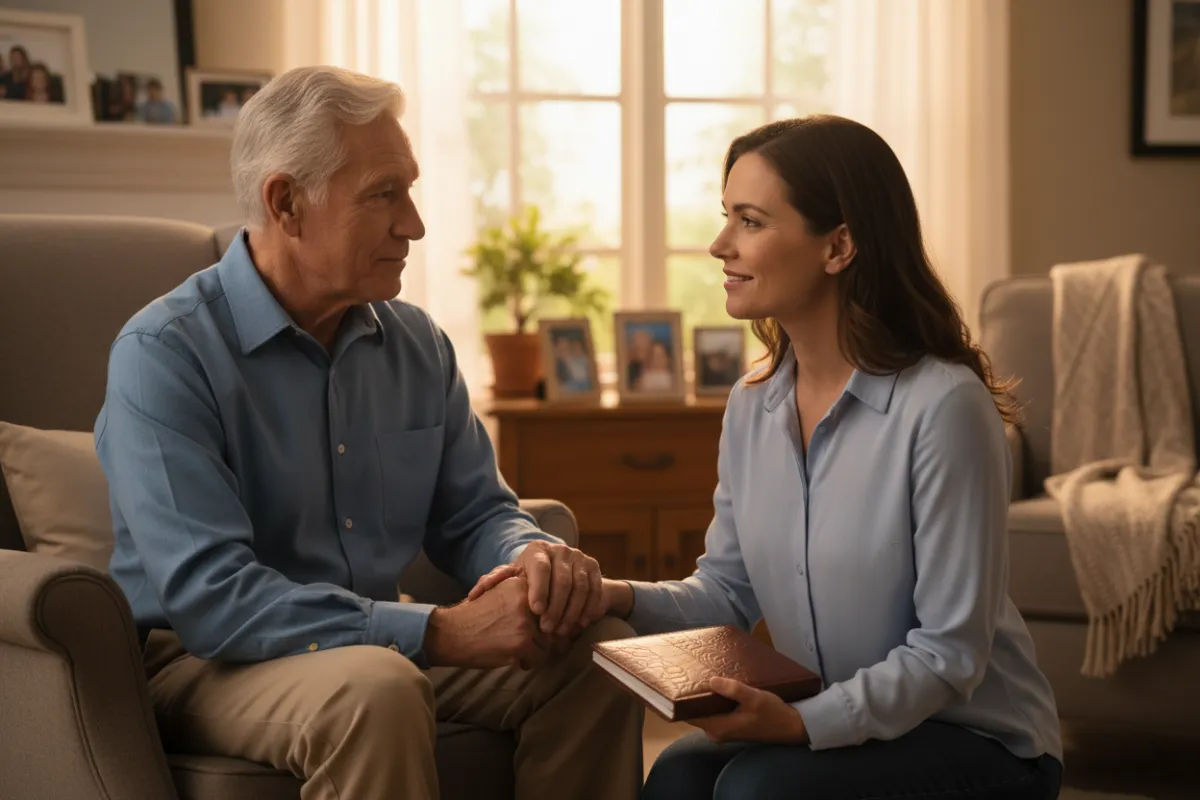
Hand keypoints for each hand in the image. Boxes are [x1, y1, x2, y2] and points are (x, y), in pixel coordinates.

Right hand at [424, 575, 547, 668]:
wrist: (450, 633)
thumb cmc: (474, 617)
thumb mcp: (500, 594)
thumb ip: (524, 600)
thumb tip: (554, 616)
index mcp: (521, 583)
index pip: (549, 601)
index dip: (544, 618)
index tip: (537, 627)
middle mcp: (526, 599)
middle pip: (551, 622)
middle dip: (542, 636)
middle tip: (527, 643)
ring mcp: (525, 621)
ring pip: (547, 642)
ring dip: (536, 650)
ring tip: (519, 652)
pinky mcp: (522, 642)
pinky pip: (539, 657)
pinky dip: (529, 662)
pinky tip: (516, 660)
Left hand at [467, 542, 603, 635]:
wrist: (558, 569)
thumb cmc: (527, 578)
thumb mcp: (511, 578)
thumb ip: (493, 584)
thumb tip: (474, 595)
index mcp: (537, 549)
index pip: (540, 568)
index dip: (539, 589)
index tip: (536, 611)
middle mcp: (560, 549)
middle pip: (562, 580)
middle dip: (556, 608)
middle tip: (548, 630)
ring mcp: (579, 557)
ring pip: (580, 586)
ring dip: (573, 612)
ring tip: (562, 631)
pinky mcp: (594, 566)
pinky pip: (595, 589)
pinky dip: (590, 607)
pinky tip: (581, 624)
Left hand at [689, 677, 809, 744]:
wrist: (792, 727)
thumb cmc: (773, 714)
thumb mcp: (754, 698)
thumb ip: (732, 690)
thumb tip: (711, 680)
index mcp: (719, 727)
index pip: (690, 716)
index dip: (681, 701)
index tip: (676, 684)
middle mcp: (717, 732)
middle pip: (696, 713)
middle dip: (692, 695)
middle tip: (689, 673)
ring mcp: (724, 730)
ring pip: (706, 712)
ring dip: (705, 697)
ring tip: (702, 676)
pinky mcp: (730, 726)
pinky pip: (715, 713)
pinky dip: (714, 701)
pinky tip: (717, 687)